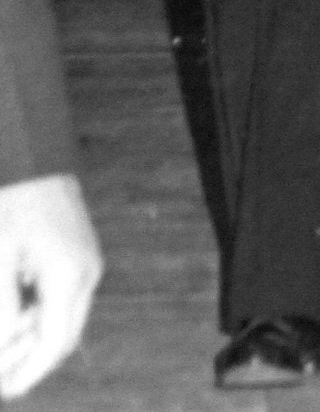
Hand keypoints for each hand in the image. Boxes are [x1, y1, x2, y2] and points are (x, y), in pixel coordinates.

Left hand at [0, 175, 102, 400]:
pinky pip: (64, 299)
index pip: (56, 344)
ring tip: (6, 341)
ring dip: (36, 338)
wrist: (31, 154)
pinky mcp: (79, 254)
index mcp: (72, 276)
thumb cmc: (12, 203)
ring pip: (65, 319)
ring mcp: (87, 262)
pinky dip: (41, 315)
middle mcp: (88, 272)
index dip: (29, 373)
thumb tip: (4, 347)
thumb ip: (3, 310)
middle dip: (33, 360)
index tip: (6, 391)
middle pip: (65, 337)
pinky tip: (17, 312)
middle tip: (3, 374)